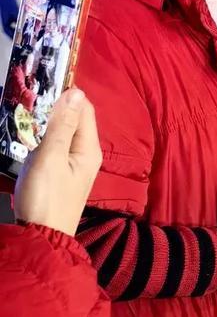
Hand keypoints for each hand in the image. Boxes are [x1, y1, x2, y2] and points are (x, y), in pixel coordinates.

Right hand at [14, 88, 101, 235]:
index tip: (45, 81)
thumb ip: (62, 125)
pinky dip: (42, 138)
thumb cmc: (46, 197)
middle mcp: (85, 154)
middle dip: (55, 106)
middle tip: (31, 97)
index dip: (68, 93)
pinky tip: (29, 136)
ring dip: (47, 122)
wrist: (40, 236)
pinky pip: (53, 147)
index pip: (84, 109)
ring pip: (62, 133)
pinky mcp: (59, 174)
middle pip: (74, 120)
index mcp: (89, 148)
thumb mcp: (51, 157)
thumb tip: (76, 92)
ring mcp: (72, 165)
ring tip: (27, 112)